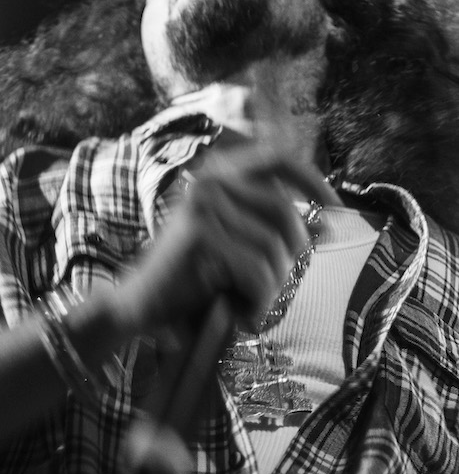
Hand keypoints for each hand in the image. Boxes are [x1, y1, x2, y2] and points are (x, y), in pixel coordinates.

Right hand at [113, 139, 340, 337]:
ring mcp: (202, 206)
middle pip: (284, 213)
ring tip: (249, 305)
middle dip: (290, 257)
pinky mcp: (199, 236)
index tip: (337, 208)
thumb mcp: (237, 249)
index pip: (276, 158)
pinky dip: (259, 301)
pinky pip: (256, 270)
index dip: (312, 180)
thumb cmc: (189, 282)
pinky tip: (242, 314)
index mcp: (217, 177)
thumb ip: (273, 231)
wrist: (136, 306)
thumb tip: (326, 226)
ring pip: (273, 248)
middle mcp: (209, 182)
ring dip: (271, 288)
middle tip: (272, 287)